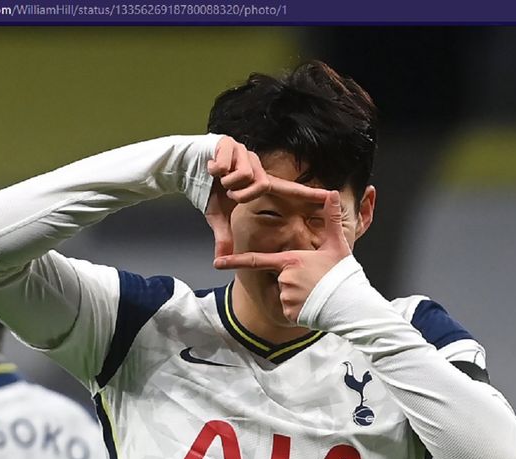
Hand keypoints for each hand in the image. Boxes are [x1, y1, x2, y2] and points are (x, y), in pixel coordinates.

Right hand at [204, 136, 327, 257]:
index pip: (288, 189)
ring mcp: (244, 153)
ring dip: (228, 182)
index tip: (330, 197)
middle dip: (242, 193)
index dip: (309, 193)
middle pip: (260, 185)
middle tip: (229, 193)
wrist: (185, 167)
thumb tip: (221, 257)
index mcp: (258, 181)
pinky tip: (211, 168)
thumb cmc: (208, 190)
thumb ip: (224, 235)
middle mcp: (256, 166)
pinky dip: (217, 169)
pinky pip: (228, 163)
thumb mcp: (217, 216)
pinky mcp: (230, 143)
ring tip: (219, 178)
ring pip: (244, 174)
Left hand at [212, 190, 349, 322]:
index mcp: (290, 260)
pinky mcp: (290, 313)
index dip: (234, 261)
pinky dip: (300, 309)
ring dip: (299, 295)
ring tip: (318, 294)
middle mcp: (284, 278)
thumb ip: (331, 219)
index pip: (256, 260)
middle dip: (295, 281)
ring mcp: (286, 296)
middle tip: (316, 282)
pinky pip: (290, 310)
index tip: (217, 262)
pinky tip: (315, 305)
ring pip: (286, 294)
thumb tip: (332, 193)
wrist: (350, 303)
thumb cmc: (342, 274)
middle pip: (281, 278)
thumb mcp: (337, 245)